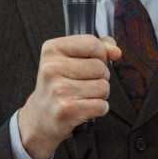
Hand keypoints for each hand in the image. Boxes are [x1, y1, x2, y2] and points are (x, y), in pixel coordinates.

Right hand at [18, 35, 121, 158]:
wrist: (41, 115)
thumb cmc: (60, 84)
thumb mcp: (71, 58)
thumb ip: (97, 48)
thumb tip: (116, 51)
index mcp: (52, 49)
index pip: (91, 43)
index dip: (100, 54)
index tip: (92, 62)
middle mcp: (52, 68)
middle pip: (100, 67)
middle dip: (100, 77)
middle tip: (85, 82)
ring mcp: (58, 89)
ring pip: (103, 87)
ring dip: (100, 94)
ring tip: (84, 95)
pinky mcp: (66, 109)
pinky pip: (101, 105)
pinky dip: (99, 108)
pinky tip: (85, 107)